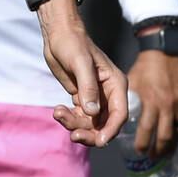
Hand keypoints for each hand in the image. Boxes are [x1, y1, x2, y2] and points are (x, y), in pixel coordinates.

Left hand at [38, 0, 127, 146]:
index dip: (111, 130)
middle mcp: (108, 93)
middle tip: (73, 135)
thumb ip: (88, 87)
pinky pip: (79, 115)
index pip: (119, 114)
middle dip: (90, 132)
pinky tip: (57, 111)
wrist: (58, 35)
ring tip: (58, 114)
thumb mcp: (80, 63)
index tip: (99, 141)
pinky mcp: (82, 97)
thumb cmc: (73, 44)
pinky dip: (69, 118)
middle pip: (105, 123)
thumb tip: (92, 112)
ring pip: (90, 122)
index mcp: (116, 84)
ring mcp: (95, 97)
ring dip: (75, 124)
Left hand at [127, 50, 177, 158]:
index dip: (143, 142)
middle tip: (154, 157)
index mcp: (150, 100)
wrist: (164, 51)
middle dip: (159, 149)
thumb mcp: (129, 81)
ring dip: (172, 144)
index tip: (139, 151)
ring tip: (166, 153)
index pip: (146, 128)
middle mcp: (167, 104)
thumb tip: (109, 115)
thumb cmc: (143, 67)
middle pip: (165, 135)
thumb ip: (124, 99)